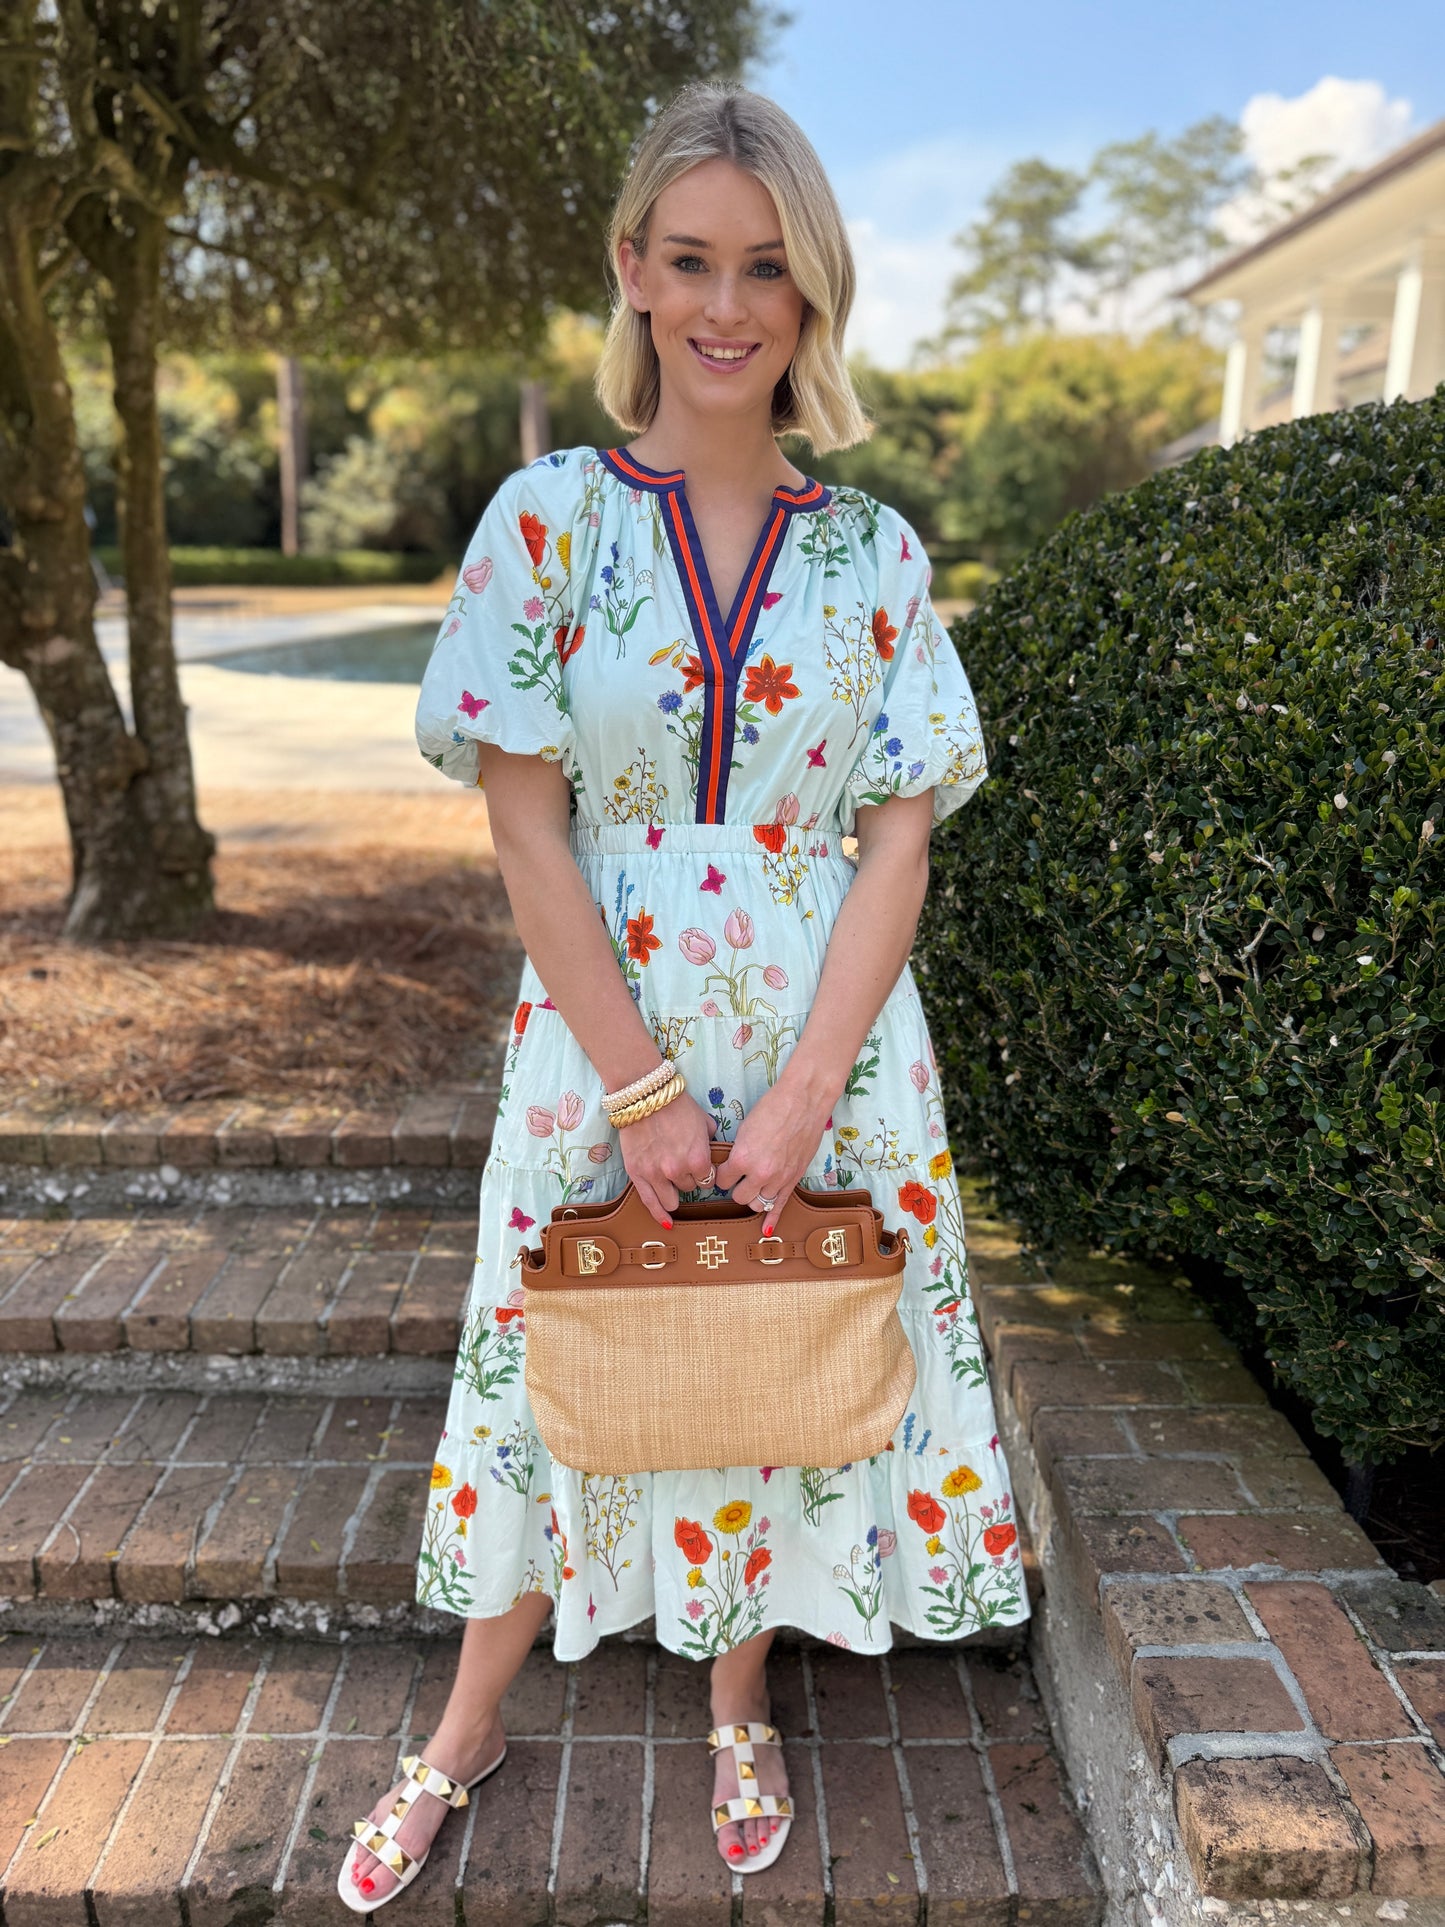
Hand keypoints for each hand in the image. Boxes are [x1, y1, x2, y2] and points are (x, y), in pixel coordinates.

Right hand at [618, 1091, 717, 1228]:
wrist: (645, 1096)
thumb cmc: (677, 1105)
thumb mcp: (704, 1120)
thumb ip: (711, 1140)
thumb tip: (714, 1149)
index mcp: (699, 1159)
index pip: (708, 1181)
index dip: (705, 1174)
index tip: (701, 1169)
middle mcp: (679, 1171)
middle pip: (690, 1189)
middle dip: (688, 1180)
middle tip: (683, 1167)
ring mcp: (656, 1175)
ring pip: (671, 1200)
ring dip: (674, 1193)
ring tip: (672, 1183)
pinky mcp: (637, 1174)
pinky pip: (650, 1203)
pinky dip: (659, 1214)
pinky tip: (667, 1223)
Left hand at [711, 1081, 830, 1236]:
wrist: (804, 1101)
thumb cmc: (773, 1108)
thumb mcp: (745, 1128)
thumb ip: (737, 1152)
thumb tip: (731, 1165)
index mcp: (742, 1158)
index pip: (722, 1180)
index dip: (722, 1174)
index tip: (723, 1169)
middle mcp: (760, 1173)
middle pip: (738, 1196)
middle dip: (736, 1187)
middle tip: (737, 1177)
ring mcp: (779, 1179)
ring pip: (758, 1203)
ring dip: (753, 1196)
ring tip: (752, 1186)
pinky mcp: (794, 1179)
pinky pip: (781, 1206)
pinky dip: (772, 1220)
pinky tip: (766, 1230)